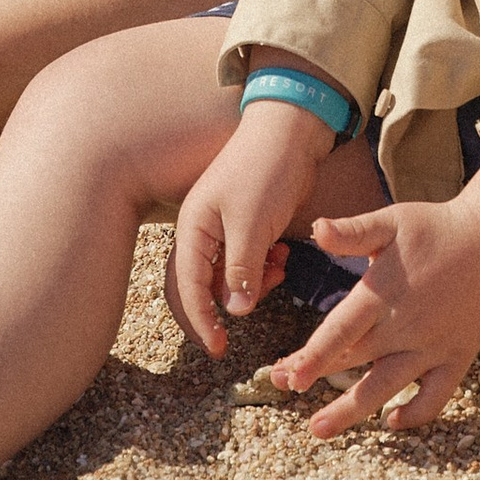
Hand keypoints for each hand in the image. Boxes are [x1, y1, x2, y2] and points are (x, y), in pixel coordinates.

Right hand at [169, 93, 338, 353]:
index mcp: (193, 229)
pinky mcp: (247, 226)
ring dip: (253, 283)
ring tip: (278, 270)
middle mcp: (202, 231)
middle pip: (201, 286)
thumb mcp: (252, 222)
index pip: (188, 286)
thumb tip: (235, 311)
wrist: (291, 130)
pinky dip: (264, 268)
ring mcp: (224, 228)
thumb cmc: (265, 169)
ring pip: (229, 277)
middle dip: (222, 307)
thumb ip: (241, 268)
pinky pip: (248, 262)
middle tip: (237, 332)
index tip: (218, 348)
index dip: (200, 320)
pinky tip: (283, 256)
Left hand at [260, 162, 479, 436]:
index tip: (286, 376)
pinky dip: (415, 414)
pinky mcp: (457, 358)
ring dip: (349, 411)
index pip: (341, 330)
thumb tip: (315, 228)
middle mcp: (406, 325)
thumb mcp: (393, 221)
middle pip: (353, 360)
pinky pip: (435, 397)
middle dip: (315, 376)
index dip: (312, 355)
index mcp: (385, 292)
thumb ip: (353, 231)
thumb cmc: (436, 227)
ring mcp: (433, 347)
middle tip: (282, 385)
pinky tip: (392, 421)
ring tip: (317, 430)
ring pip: (385, 388)